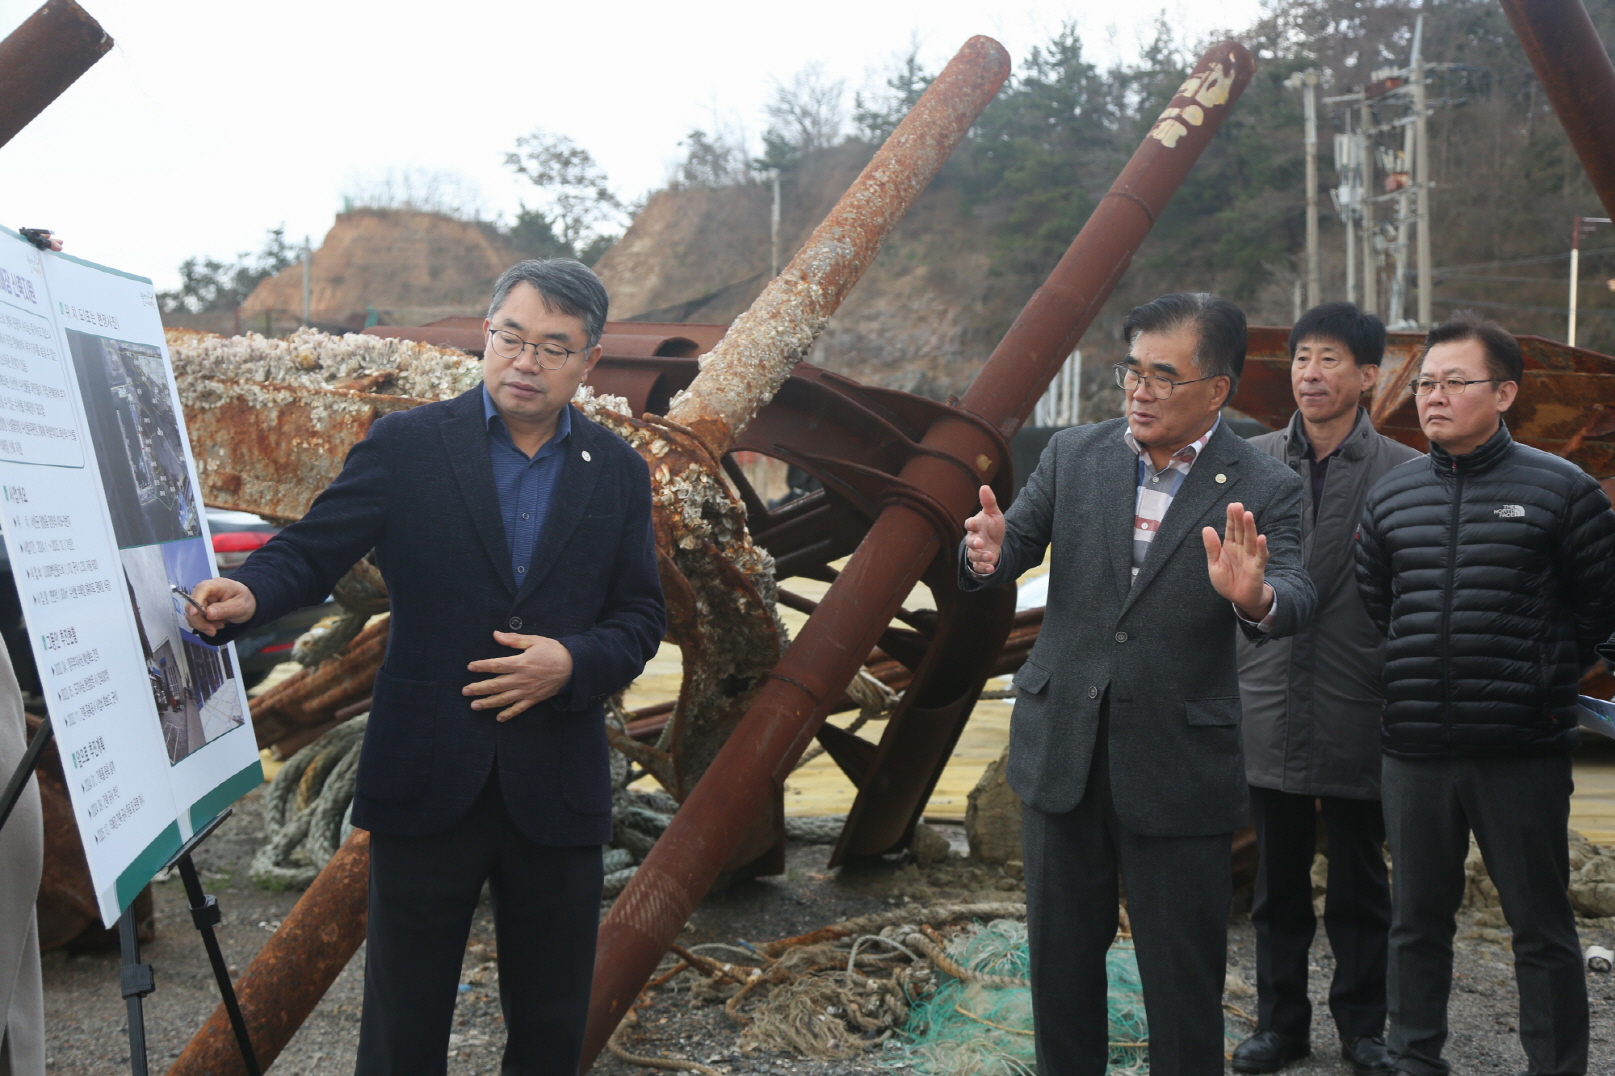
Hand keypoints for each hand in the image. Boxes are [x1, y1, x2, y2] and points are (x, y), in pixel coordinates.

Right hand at [184, 577, 256, 635]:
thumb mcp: (240, 606)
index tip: (194, 614)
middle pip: (192, 604)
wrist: (247, 603)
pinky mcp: (200, 609)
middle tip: (213, 631)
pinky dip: (203, 625)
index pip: (201, 589)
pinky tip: (216, 626)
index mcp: (216, 585)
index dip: (195, 601)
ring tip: (220, 626)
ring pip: (191, 614)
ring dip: (202, 625)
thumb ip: (225, 609)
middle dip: (200, 620)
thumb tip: (208, 613)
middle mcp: (205, 591)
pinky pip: (195, 619)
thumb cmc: (245, 601)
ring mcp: (201, 600)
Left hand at [464, 632, 573, 720]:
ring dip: (488, 703)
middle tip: (465, 691)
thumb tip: (495, 634)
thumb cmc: (553, 651)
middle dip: (479, 688)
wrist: (574, 667)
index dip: (482, 666)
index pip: (497, 665)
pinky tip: (499, 718)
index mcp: (521, 663)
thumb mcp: (534, 640)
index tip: (470, 667)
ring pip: (504, 699)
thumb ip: (513, 639)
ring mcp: (528, 691)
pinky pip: (519, 708)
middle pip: (496, 685)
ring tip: (474, 706)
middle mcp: (522, 679)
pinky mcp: (534, 699)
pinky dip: (509, 714)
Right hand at [963, 485, 1004, 575]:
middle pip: (970, 541)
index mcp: (976, 526)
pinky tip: (991, 568)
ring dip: (981, 556)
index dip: (971, 524)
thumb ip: (989, 502)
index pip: (970, 524)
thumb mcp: (994, 514)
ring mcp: (976, 551)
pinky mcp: (980, 562)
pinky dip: (984, 568)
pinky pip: (979, 567)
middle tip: (980, 543)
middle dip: (974, 543)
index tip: (974, 523)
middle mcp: (973, 539)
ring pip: (974, 555)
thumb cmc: (992, 526)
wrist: (997, 543)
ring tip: (990, 556)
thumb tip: (984, 486)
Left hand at [1202, 501, 1273, 619]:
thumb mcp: (1214, 565)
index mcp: (1230, 547)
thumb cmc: (1227, 581)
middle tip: (1238, 506)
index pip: (1231, 529)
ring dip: (1250, 528)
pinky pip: (1260, 556)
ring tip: (1248, 515)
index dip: (1231, 518)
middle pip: (1241, 531)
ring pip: (1250, 540)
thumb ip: (1212, 548)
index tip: (1232, 505)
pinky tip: (1261, 538)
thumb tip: (1207, 528)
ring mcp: (1250, 557)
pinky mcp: (1257, 567)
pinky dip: (1261, 548)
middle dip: (1240, 519)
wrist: (1239, 599)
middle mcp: (1241, 549)